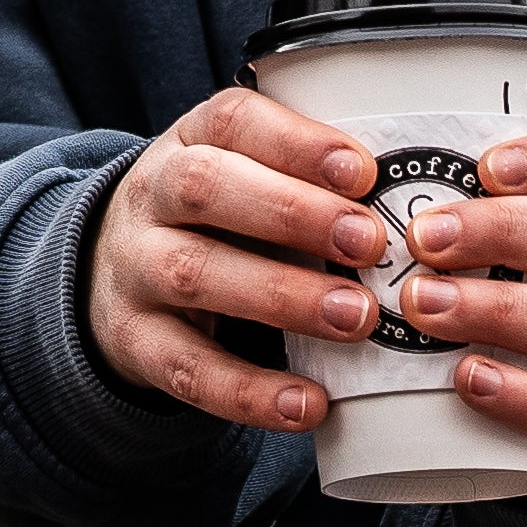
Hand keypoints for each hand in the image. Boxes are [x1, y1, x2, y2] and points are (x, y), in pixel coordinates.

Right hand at [86, 88, 388, 433]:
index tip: (363, 171)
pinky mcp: (135, 343)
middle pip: (206, 188)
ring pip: (196, 273)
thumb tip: (417, 212)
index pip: (232, 122)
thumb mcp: (244, 183)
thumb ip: (307, 186)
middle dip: (293, 214)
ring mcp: (135, 270)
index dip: (297, 143)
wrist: (108, 280)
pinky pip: (189, 369)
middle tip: (369, 244)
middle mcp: (151, 198)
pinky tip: (308, 404)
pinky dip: (250, 392)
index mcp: (189, 144)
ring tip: (357, 318)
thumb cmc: (215, 227)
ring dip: (282, 296)